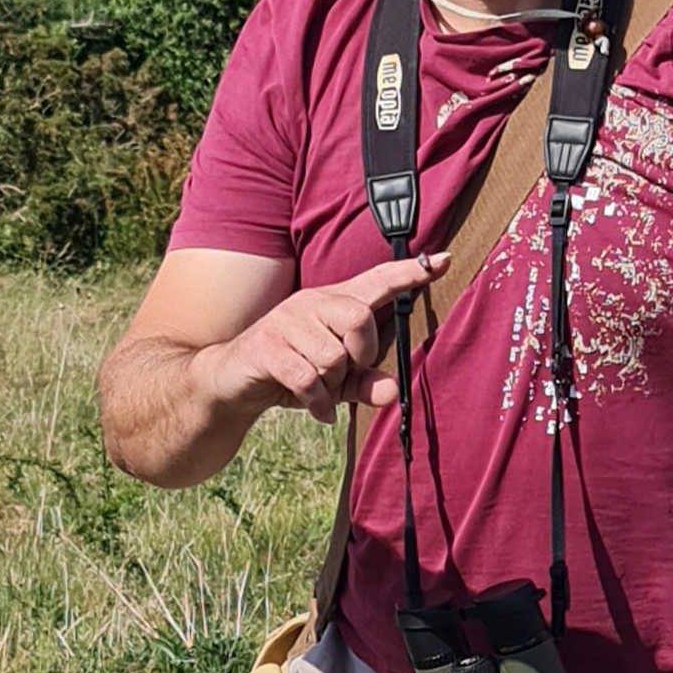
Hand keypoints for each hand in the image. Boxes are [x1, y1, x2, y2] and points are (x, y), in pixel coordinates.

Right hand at [193, 251, 446, 425]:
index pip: (376, 281)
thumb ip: (365, 383)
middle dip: (360, 355)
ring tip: (320, 392)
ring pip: (333, 357)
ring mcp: (287, 322)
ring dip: (332, 386)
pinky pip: (308, 379)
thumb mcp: (335, 382)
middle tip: (344, 373)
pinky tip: (316, 409)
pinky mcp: (268, 347)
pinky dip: (317, 402)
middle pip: (360, 319)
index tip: (441, 262)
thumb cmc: (291, 374)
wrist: (231, 382)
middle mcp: (311, 304)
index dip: (409, 273)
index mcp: (333, 303)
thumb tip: (392, 392)